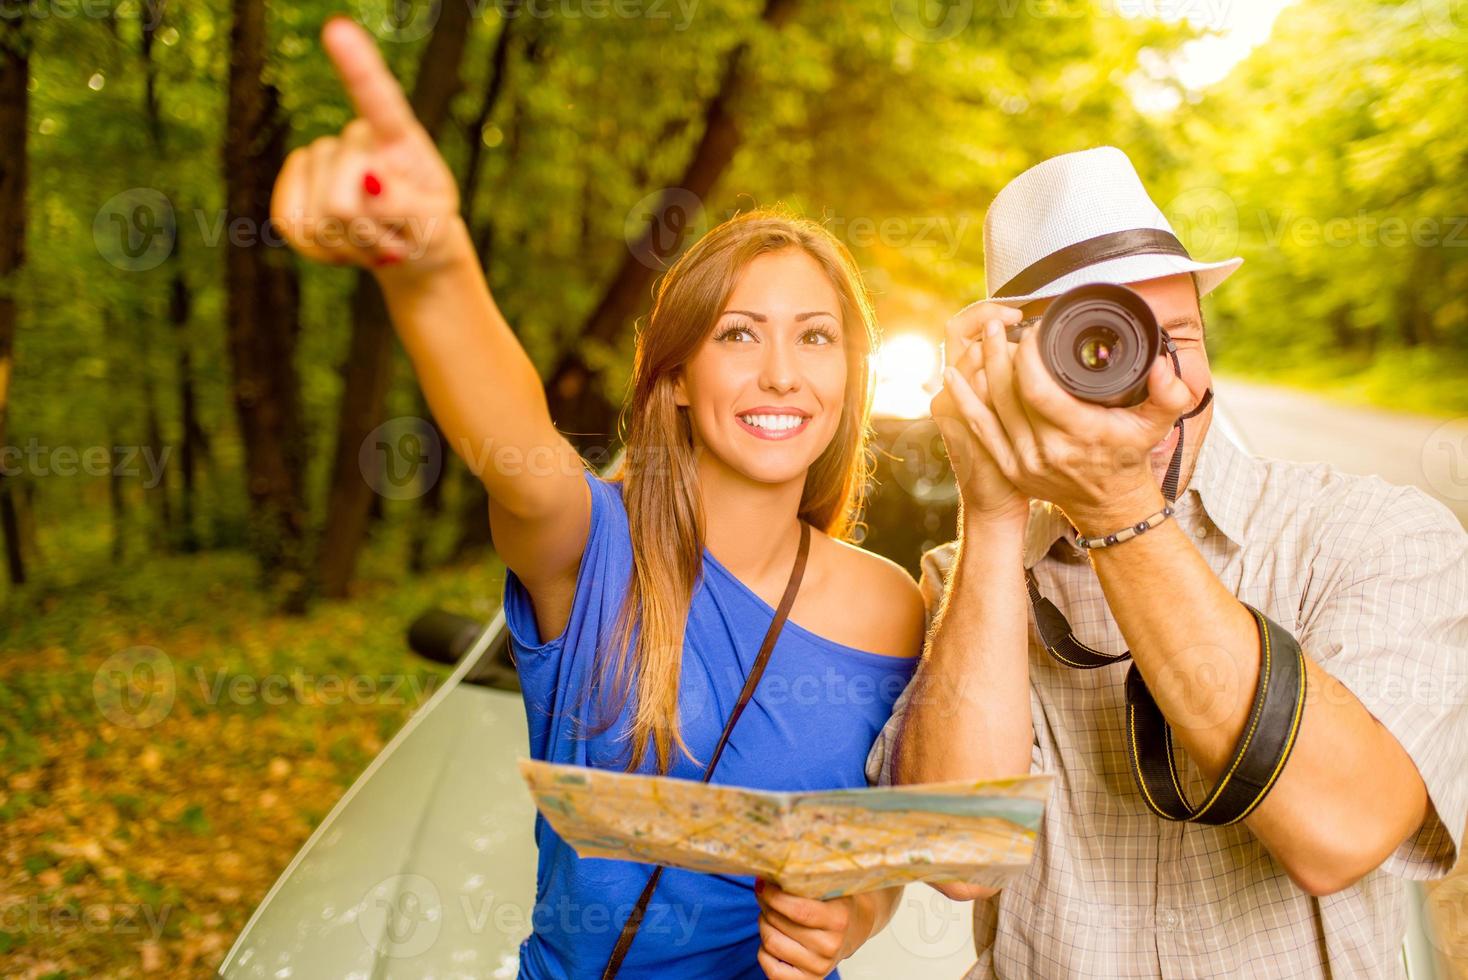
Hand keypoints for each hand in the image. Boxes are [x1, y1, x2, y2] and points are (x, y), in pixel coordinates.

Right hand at [270, 17, 462, 275]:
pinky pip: (293, 225)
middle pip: (343, 200)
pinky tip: (343, 243)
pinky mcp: (291, 187)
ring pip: (320, 218)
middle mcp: (353, 137)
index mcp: (396, 136)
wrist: (405, 247)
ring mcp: (319, 158)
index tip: (338, 30)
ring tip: (373, 239)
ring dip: (351, 245)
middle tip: (392, 240)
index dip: (356, 66)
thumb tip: (370, 185)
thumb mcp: (434, 225)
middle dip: (369, 235)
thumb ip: (409, 208)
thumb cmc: (425, 228)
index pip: (377, 99)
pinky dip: (321, 250)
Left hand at [754, 878, 865, 978]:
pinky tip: (772, 937)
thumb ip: (805, 882)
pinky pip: (773, 970)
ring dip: (763, 924)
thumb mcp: (830, 887)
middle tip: (765, 895)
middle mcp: (830, 946)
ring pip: (771, 943)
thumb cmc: (838, 903)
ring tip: (769, 914)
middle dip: (765, 905)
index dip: (773, 896)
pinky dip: (764, 952)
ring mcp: (820, 967)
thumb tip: (767, 876)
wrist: (857, 928)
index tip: (763, 884)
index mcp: (838, 919)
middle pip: (779, 924)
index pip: (798, 910)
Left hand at [940, 303, 1195, 534]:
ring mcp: (1023, 462)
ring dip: (981, 369)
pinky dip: (965, 400)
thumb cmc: (1129, 455)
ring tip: (980, 337)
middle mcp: (1046, 451)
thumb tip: (1163, 369)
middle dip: (999, 353)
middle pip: (1009, 394)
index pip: (1039, 389)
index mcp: (1079, 434)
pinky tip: (954, 375)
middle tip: (998, 324)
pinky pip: (979, 429)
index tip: (1030, 330)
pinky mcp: (1008, 467)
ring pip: (990, 408)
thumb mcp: (1158, 424)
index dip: (1028, 355)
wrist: (1109, 504)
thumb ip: (1171, 394)